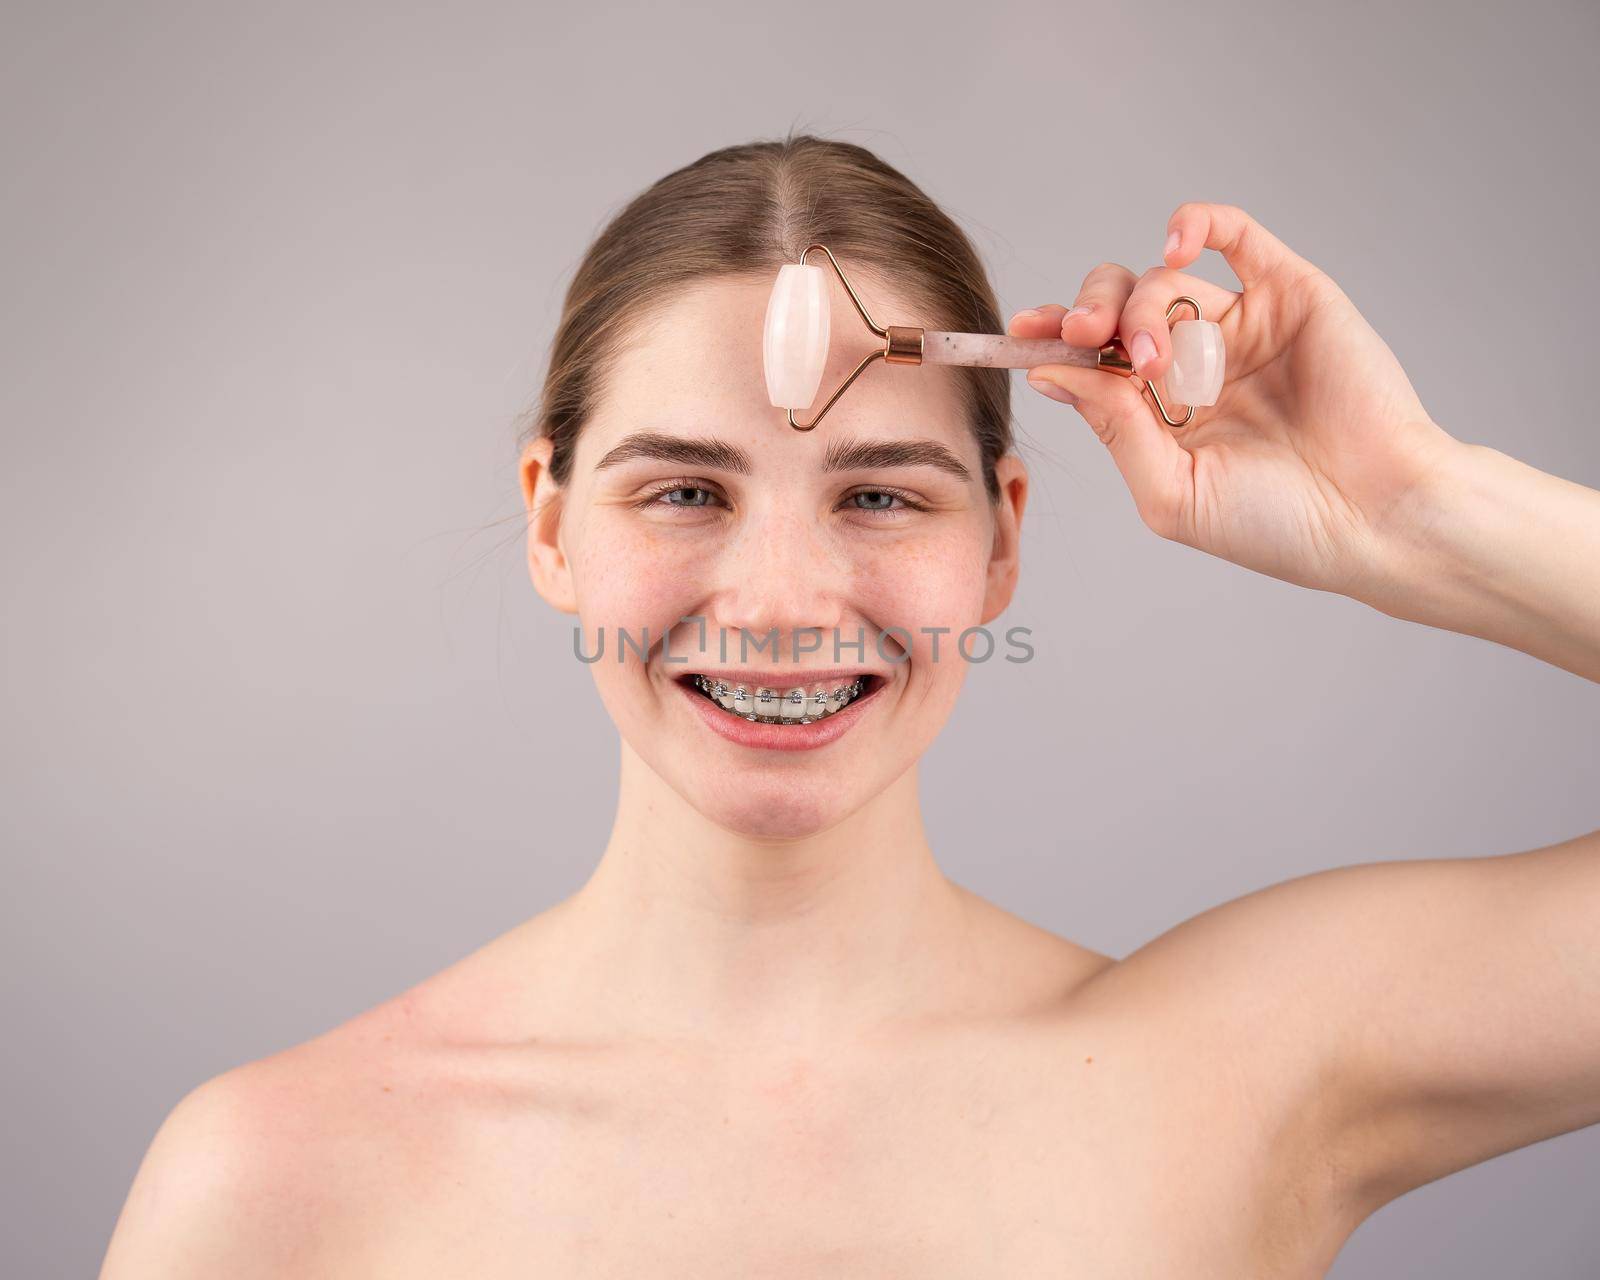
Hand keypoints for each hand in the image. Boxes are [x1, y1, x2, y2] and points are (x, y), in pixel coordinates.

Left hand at [1013, 201, 1462, 601]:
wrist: (1376, 518)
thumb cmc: (1279, 524)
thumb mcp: (1172, 490)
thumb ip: (1113, 428)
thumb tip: (1051, 373)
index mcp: (1160, 413)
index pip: (1090, 360)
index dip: (1052, 341)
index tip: (1023, 334)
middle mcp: (1195, 363)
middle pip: (1115, 308)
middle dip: (1086, 314)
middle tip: (1084, 337)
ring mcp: (1241, 325)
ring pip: (1162, 280)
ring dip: (1142, 306)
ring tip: (1155, 359)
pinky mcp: (1289, 292)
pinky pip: (1236, 234)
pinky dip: (1197, 224)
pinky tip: (1175, 248)